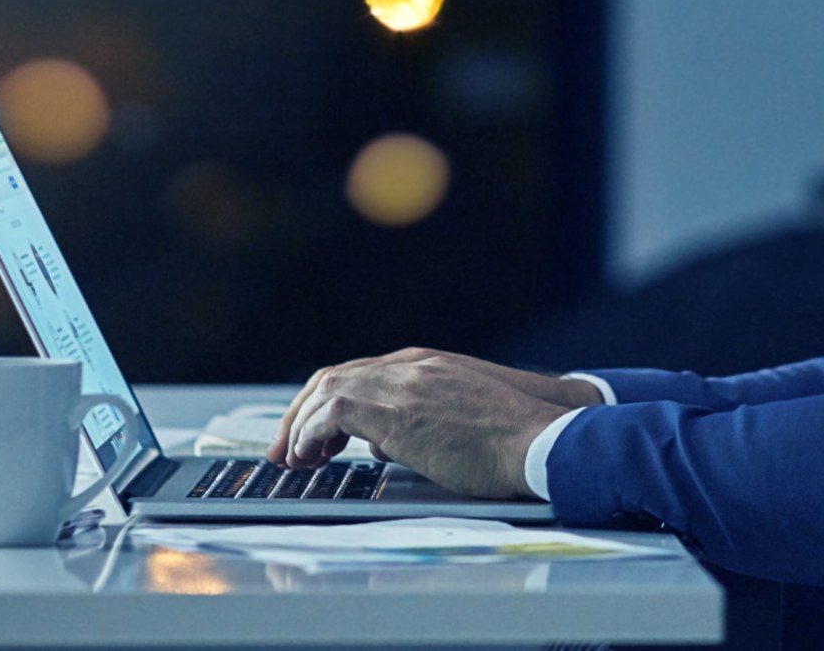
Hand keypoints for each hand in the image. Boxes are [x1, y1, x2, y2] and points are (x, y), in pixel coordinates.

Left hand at [267, 348, 591, 498]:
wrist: (536, 439)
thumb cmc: (508, 441)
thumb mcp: (457, 420)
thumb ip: (416, 421)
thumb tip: (382, 444)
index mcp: (424, 365)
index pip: (357, 373)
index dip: (324, 404)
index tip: (311, 435)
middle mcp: (408, 366)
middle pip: (332, 376)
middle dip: (300, 412)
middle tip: (286, 449)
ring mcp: (401, 384)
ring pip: (326, 389)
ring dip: (300, 425)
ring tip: (293, 459)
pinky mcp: (395, 411)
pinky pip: (331, 412)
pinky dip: (311, 433)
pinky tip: (309, 457)